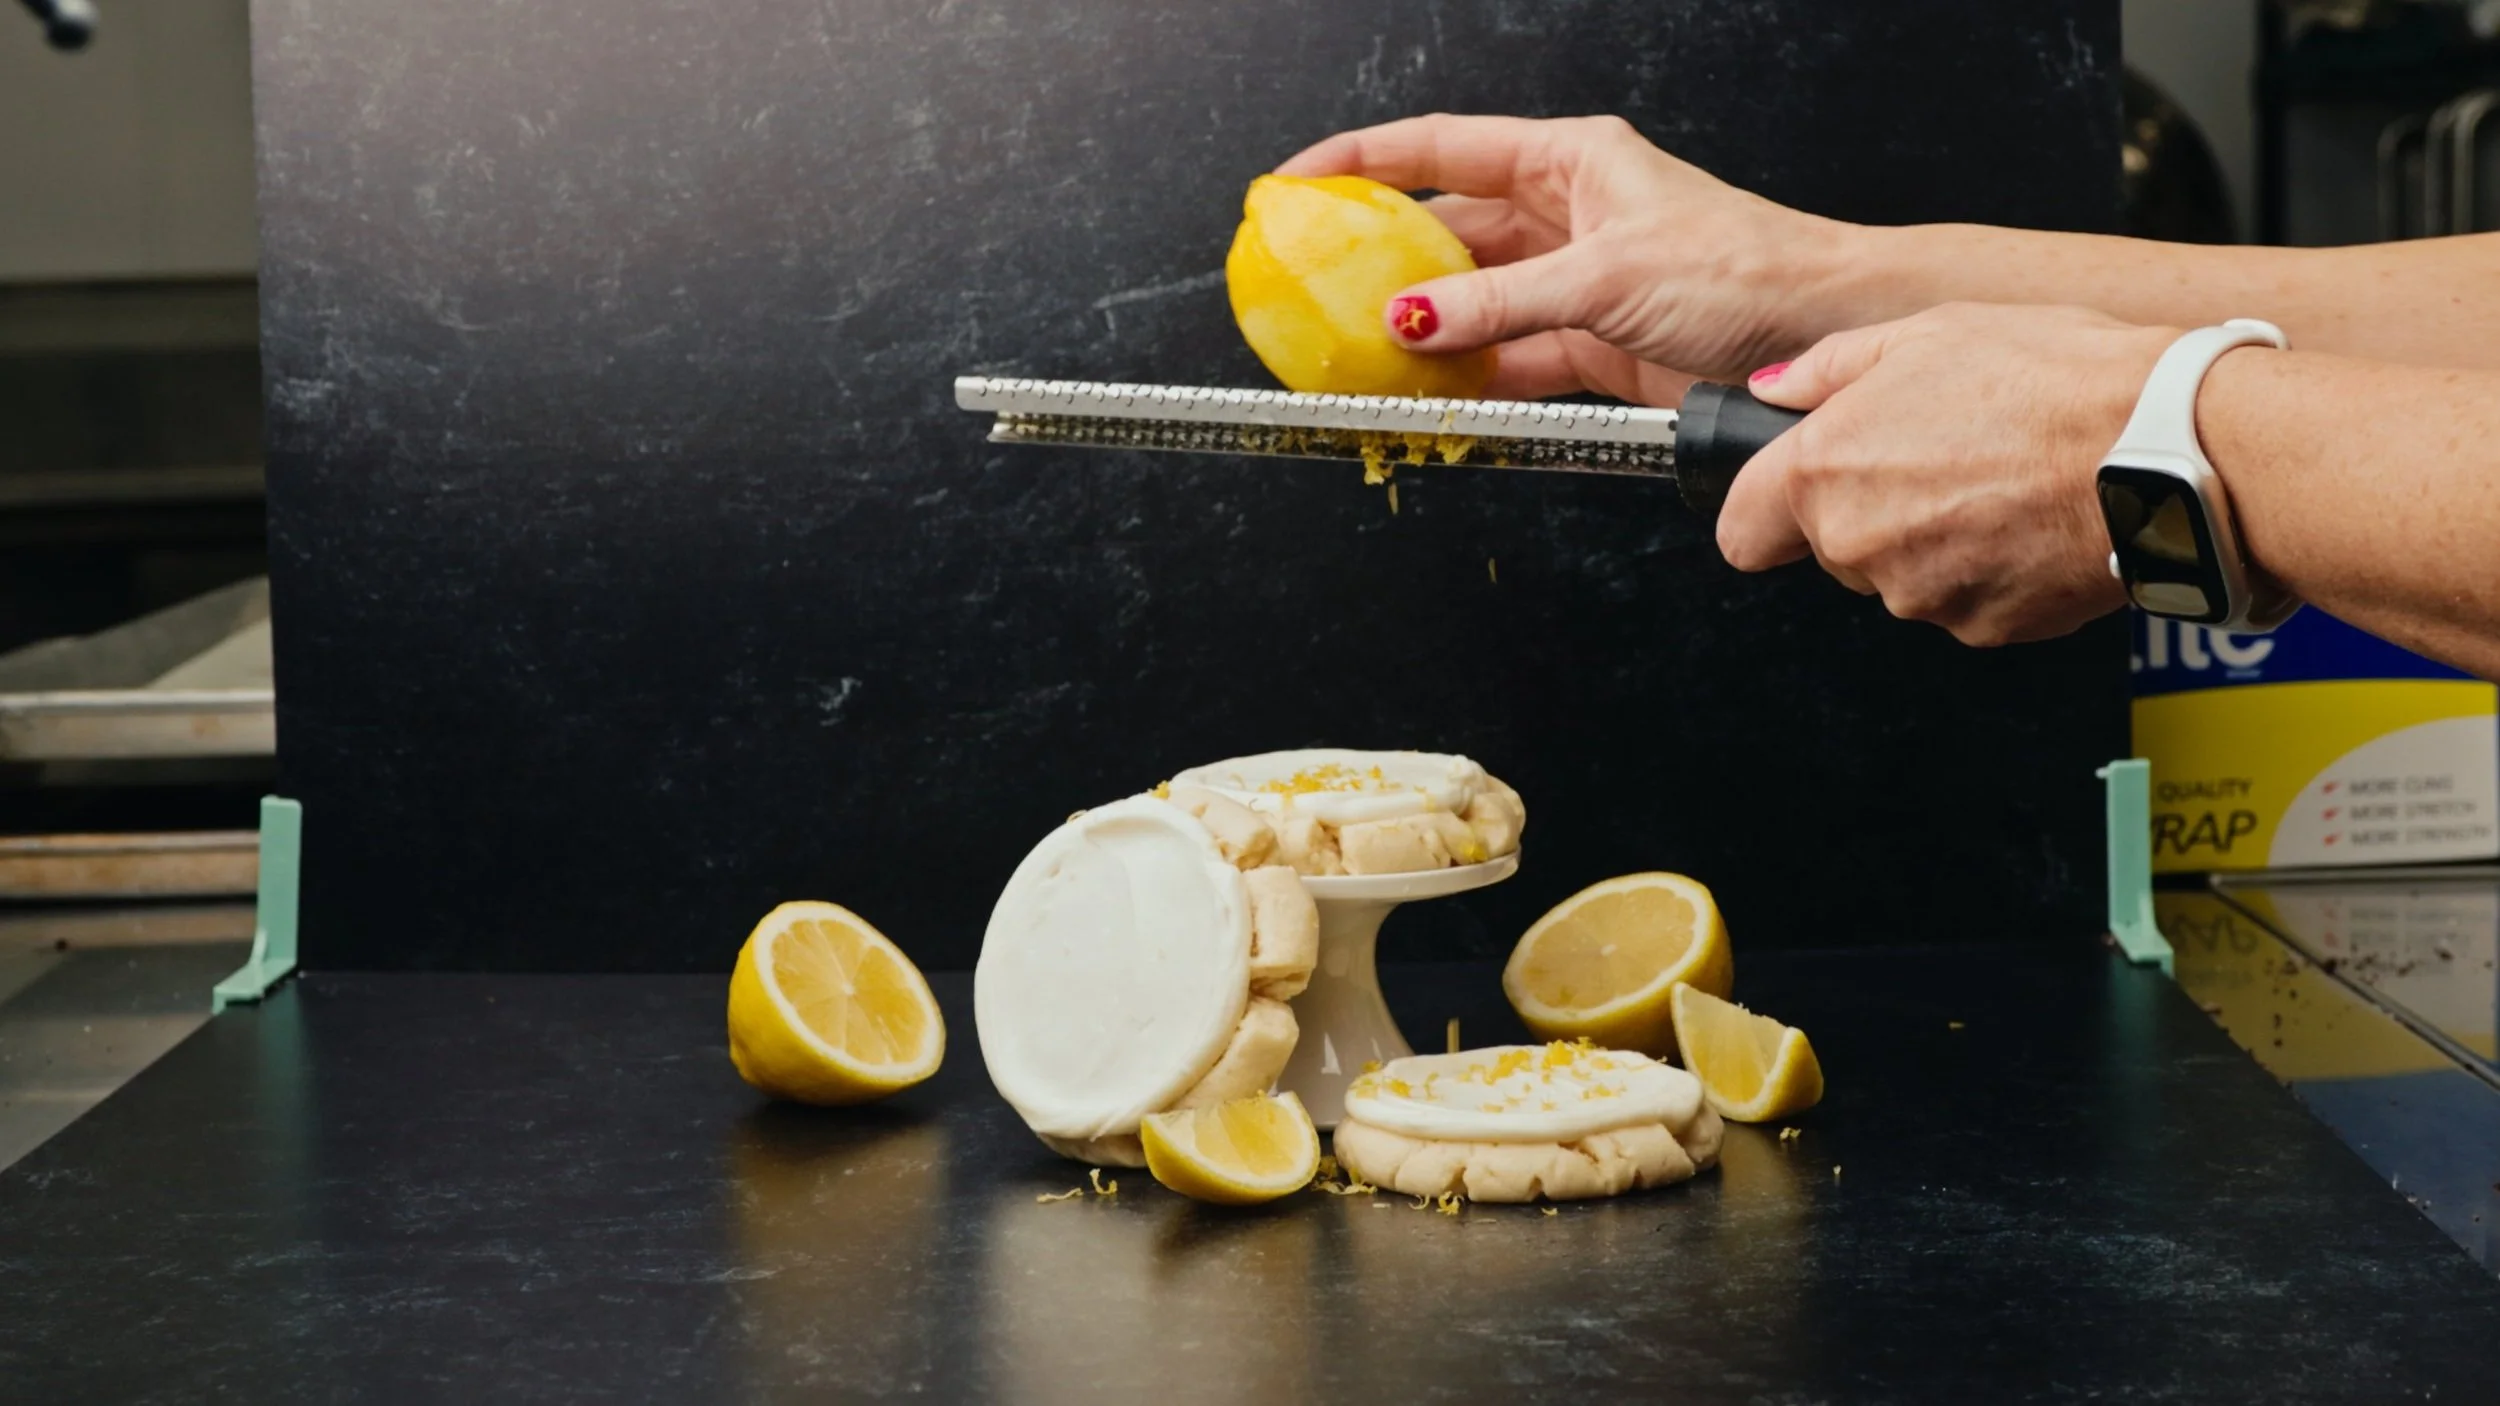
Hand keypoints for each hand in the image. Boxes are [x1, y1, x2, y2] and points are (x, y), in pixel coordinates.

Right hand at [1276, 114, 1857, 402]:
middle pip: (1446, 232)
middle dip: (1380, 261)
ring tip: (1360, 357)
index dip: (1360, 160)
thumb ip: (1500, 303)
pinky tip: (1428, 395)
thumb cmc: (1747, 271)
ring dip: (1423, 332)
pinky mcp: (1592, 347)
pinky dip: (1468, 381)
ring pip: (1472, 304)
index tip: (1294, 184)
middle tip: (1314, 289)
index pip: (1440, 149)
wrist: (1821, 338)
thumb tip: (1412, 315)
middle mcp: (1567, 216)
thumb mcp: (1606, 277)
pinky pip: (1506, 360)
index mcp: (1569, 162)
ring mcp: (1575, 284)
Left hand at [1719, 303, 2173, 645]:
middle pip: (1831, 549)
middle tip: (1943, 454)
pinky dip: (1991, 568)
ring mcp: (1922, 595)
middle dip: (1871, 510)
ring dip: (1935, 539)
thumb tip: (1775, 388)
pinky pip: (1966, 601)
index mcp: (1826, 471)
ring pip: (1901, 577)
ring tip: (2002, 478)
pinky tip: (2033, 517)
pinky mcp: (1985, 628)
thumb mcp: (1929, 332)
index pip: (1741, 531)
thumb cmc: (2056, 380)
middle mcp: (1860, 545)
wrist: (2166, 445)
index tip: (1791, 496)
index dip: (1765, 510)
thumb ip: (1831, 368)